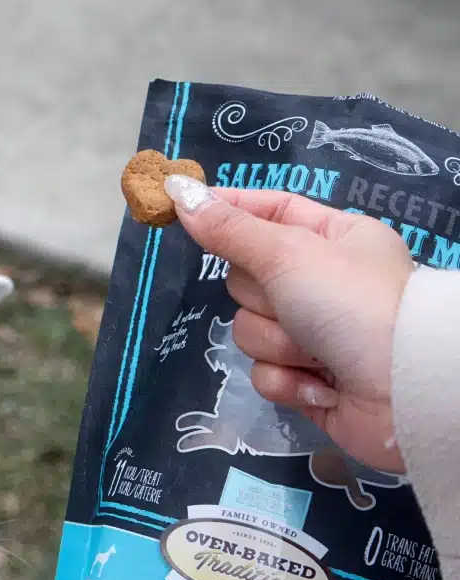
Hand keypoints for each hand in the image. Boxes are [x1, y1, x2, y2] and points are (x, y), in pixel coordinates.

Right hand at [165, 176, 413, 472]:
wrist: (402, 388)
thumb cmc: (351, 303)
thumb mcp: (288, 253)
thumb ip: (229, 229)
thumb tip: (178, 191)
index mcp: (332, 237)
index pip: (269, 212)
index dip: (228, 211)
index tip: (179, 204)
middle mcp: (321, 282)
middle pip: (246, 280)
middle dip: (263, 299)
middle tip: (292, 302)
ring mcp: (313, 333)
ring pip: (250, 331)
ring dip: (278, 345)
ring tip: (316, 352)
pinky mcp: (305, 379)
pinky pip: (264, 373)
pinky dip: (287, 380)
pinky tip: (319, 384)